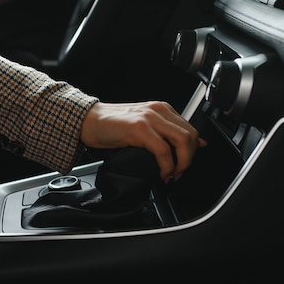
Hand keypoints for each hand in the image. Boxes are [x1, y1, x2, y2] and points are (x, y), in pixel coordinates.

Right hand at [80, 101, 206, 182]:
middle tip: (179, 173)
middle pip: (190, 135)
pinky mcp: (139, 128)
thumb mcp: (143, 127)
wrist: (88, 121)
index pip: (191, 129)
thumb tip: (194, 144)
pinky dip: (167, 166)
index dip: (192, 151)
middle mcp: (158, 110)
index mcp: (162, 109)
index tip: (184, 165)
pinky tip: (162, 173)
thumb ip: (166, 133)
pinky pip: (163, 150)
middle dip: (189, 159)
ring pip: (182, 141)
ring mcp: (149, 118)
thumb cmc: (111, 126)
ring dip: (182, 163)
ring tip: (172, 174)